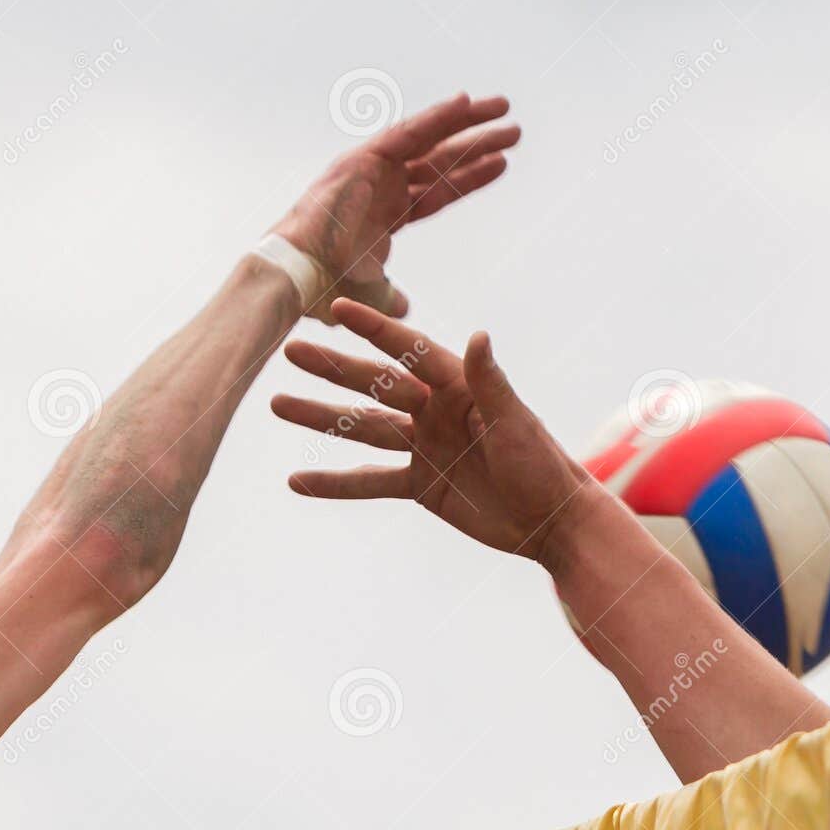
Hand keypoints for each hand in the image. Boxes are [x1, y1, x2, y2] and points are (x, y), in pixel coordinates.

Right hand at [269, 94, 518, 322]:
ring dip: (467, 124)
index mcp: (385, 212)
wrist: (300, 276)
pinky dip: (436, 118)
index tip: (502, 164)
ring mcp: (372, 169)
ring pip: (430, 141)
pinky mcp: (364, 159)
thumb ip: (390, 295)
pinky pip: (408, 134)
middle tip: (512, 130)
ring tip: (504, 110)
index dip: (469, 178)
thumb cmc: (325, 286)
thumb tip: (403, 305)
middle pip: (439, 161)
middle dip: (476, 144)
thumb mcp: (371, 293)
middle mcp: (381, 185)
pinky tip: (466, 103)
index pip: (437, 191)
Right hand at [272, 300, 601, 560]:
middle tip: (290, 351)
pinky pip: (370, 482)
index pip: (408, 351)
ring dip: (321, 418)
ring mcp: (423, 447)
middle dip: (333, 369)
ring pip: (363, 430)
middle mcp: (434, 411)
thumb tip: (479, 335)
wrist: (551, 521)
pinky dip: (335, 484)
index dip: (374, 330)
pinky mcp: (419, 485)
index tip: (338, 308)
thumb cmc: (543, 464)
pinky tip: (299, 481)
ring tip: (277, 405)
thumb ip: (490, 381)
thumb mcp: (515, 421)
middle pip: (374, 386)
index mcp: (458, 387)